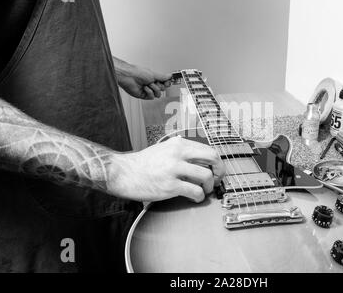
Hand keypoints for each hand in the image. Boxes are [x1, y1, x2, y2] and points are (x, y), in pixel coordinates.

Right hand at [107, 136, 225, 202]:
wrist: (122, 173)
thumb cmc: (143, 164)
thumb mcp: (164, 148)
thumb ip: (181, 150)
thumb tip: (199, 155)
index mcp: (178, 143)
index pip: (208, 149)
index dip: (217, 162)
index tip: (217, 170)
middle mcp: (178, 153)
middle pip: (212, 158)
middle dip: (220, 171)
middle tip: (217, 180)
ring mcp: (174, 169)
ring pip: (206, 176)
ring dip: (209, 187)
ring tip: (204, 191)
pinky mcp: (170, 185)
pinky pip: (195, 191)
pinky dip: (199, 197)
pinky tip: (195, 198)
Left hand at [114, 57, 171, 99]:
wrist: (129, 77)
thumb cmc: (138, 73)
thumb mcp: (153, 74)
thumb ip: (163, 76)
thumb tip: (169, 75)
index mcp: (154, 78)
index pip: (164, 83)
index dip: (167, 83)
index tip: (167, 82)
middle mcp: (151, 84)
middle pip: (162, 89)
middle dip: (159, 85)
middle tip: (154, 81)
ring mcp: (148, 90)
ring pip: (158, 94)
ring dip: (153, 88)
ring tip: (147, 84)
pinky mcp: (144, 95)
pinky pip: (151, 97)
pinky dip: (148, 92)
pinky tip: (144, 88)